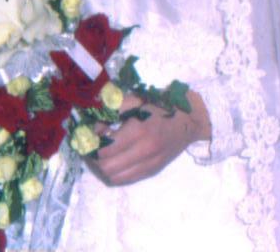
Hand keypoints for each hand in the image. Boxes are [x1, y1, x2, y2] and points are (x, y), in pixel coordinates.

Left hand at [85, 90, 210, 186]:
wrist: (189, 119)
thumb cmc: (160, 105)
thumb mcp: (134, 100)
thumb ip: (111, 111)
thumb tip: (93, 126)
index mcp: (138, 131)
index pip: (105, 150)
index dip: (92, 144)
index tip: (90, 133)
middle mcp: (144, 152)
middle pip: (106, 167)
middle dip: (94, 158)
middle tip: (92, 145)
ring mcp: (149, 164)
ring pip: (114, 177)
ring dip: (103, 167)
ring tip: (101, 153)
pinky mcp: (153, 170)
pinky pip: (126, 179)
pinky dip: (115, 172)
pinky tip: (114, 159)